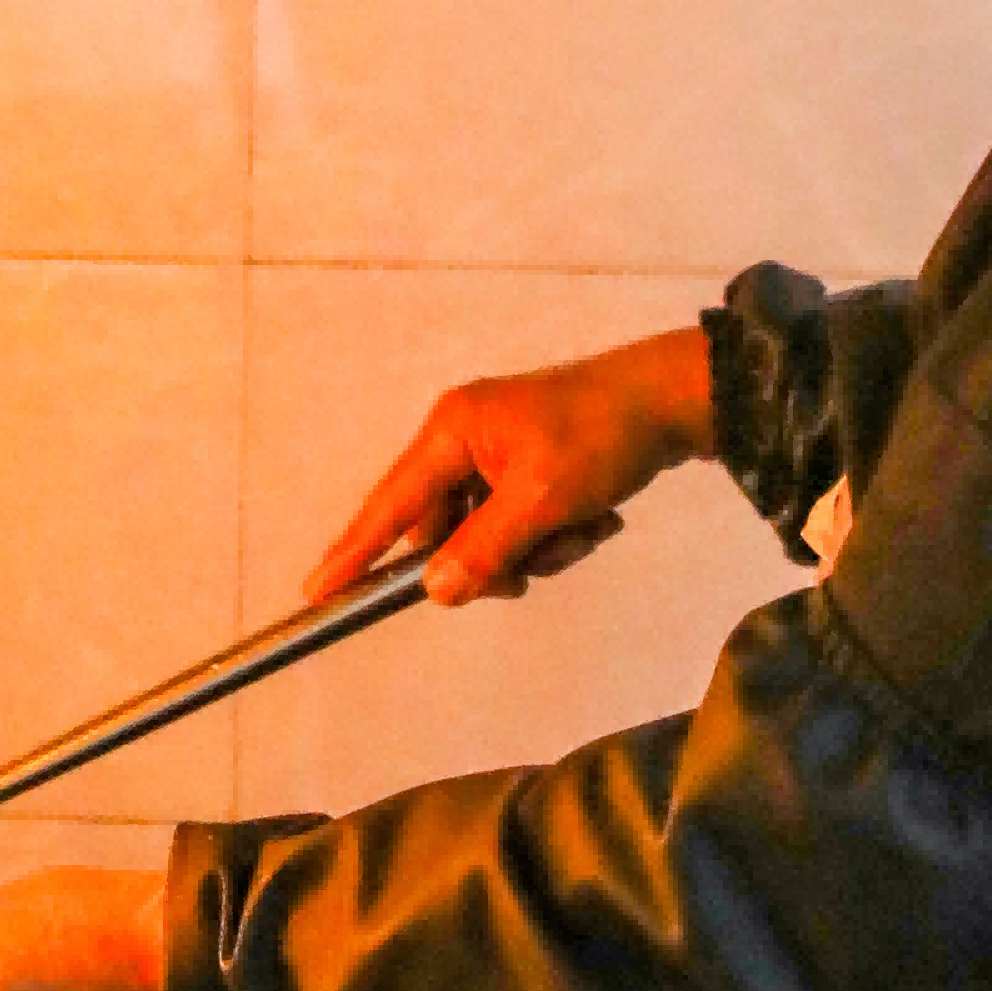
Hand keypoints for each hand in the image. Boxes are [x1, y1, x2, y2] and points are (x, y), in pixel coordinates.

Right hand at [306, 327, 715, 606]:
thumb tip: (436, 590)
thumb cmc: (603, 437)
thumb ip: (484, 548)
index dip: (354, 551)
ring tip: (585, 527)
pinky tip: (596, 518)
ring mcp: (496, 452)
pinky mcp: (529, 465)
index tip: (315, 591)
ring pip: (488, 535)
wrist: (676, 399)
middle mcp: (463, 438)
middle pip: (445, 530)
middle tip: (541, 557)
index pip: (389, 504)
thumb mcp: (542, 501)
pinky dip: (554, 534)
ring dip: (537, 549)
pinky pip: (519, 522)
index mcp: (451, 431)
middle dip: (495, 557)